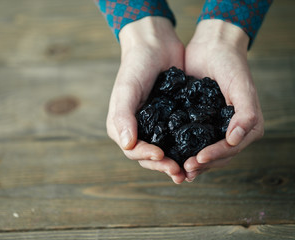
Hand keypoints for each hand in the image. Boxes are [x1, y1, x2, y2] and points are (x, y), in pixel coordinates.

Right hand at [106, 17, 186, 183]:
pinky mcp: (171, 119)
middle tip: (180, 172)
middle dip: (164, 166)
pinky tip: (198, 152)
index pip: (133, 151)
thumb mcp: (127, 89)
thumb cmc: (136, 65)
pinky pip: (177, 138)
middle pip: (149, 156)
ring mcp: (155, 125)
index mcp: (122, 126)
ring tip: (189, 170)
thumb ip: (122, 116)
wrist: (155, 45)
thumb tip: (127, 145)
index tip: (162, 156)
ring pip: (164, 151)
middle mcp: (137, 129)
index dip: (147, 157)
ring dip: (176, 162)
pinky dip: (185, 148)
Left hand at [183, 20, 263, 180]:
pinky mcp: (198, 121)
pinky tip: (170, 154)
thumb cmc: (230, 64)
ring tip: (176, 170)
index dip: (215, 156)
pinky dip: (182, 149)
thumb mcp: (241, 85)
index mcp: (246, 126)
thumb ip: (245, 113)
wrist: (213, 46)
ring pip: (203, 151)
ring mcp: (214, 126)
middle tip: (183, 170)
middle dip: (201, 165)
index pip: (230, 148)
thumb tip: (235, 139)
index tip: (197, 160)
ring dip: (191, 162)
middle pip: (217, 155)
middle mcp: (231, 130)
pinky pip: (191, 139)